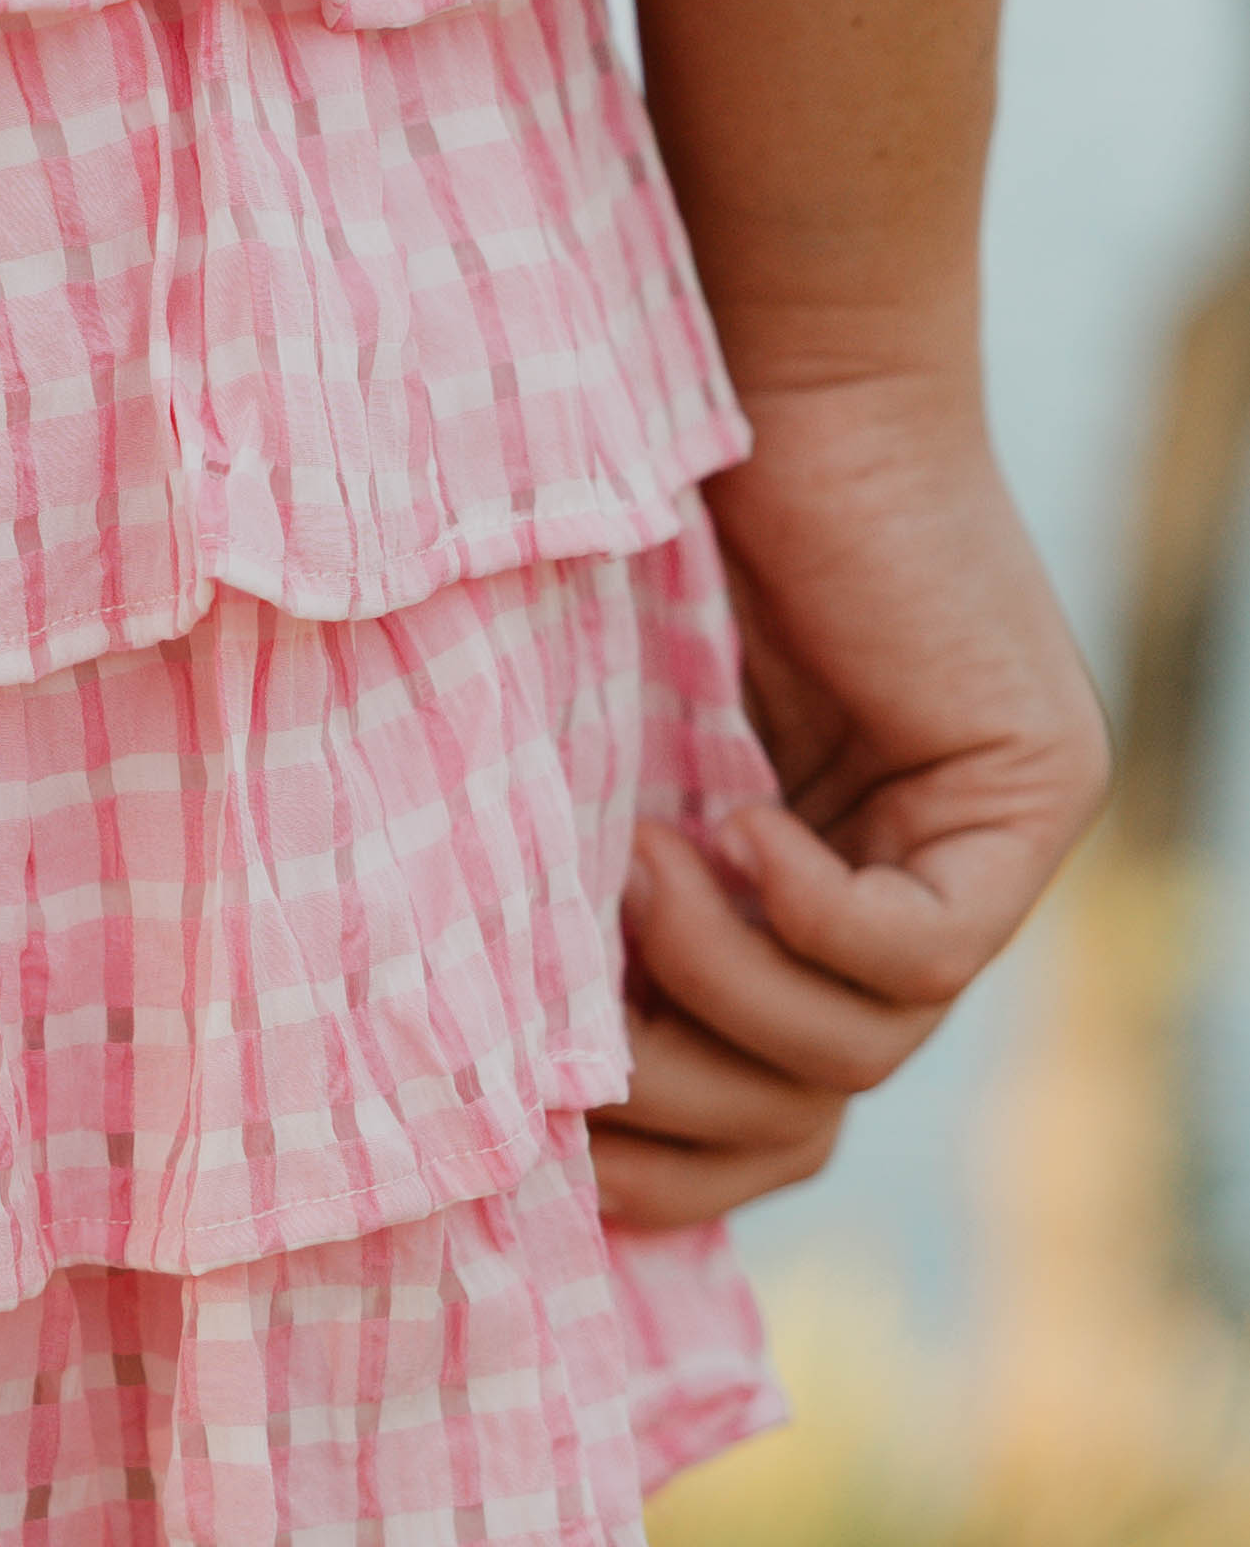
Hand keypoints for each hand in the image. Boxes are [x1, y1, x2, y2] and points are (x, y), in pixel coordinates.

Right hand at [594, 359, 1111, 1230]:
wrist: (755, 376)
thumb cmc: (624, 556)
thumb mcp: (585, 792)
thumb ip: (583, 931)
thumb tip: (512, 1125)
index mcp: (811, 923)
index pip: (778, 1131)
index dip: (666, 1171)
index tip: (548, 1134)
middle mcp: (920, 901)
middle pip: (816, 1113)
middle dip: (677, 1102)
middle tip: (566, 1035)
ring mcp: (994, 853)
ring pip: (868, 1050)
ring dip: (720, 991)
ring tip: (633, 874)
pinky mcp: (1033, 794)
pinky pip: (921, 951)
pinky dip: (803, 913)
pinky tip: (724, 822)